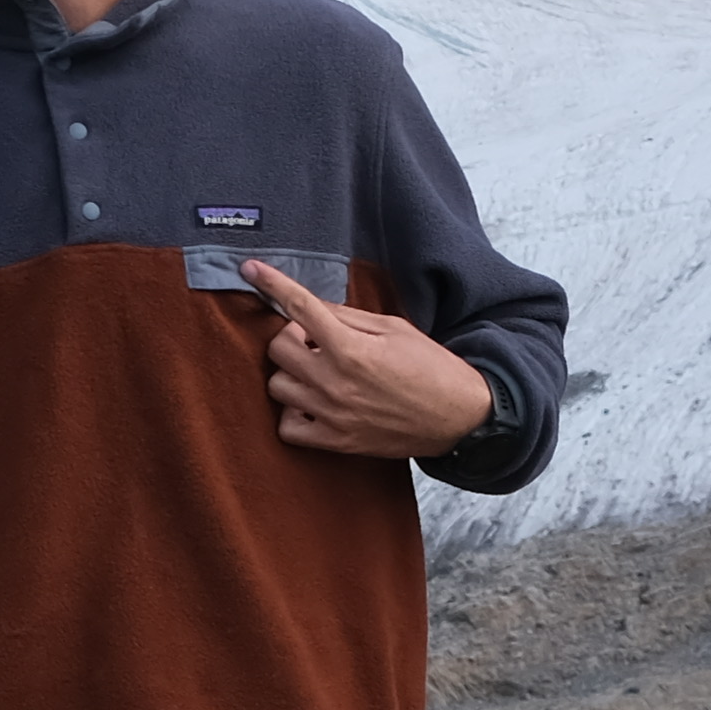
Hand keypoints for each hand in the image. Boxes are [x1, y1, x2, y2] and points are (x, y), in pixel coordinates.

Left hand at [246, 256, 491, 459]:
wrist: (460, 417)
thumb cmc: (431, 367)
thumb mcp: (394, 328)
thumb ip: (347, 317)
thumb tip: (310, 307)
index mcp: (351, 347)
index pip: (299, 306)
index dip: (271, 283)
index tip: (250, 268)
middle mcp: (334, 381)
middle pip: (277, 349)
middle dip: (291, 338)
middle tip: (316, 341)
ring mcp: (332, 414)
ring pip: (277, 386)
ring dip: (293, 374)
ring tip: (320, 372)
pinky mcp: (336, 442)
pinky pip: (287, 427)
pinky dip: (294, 413)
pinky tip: (313, 404)